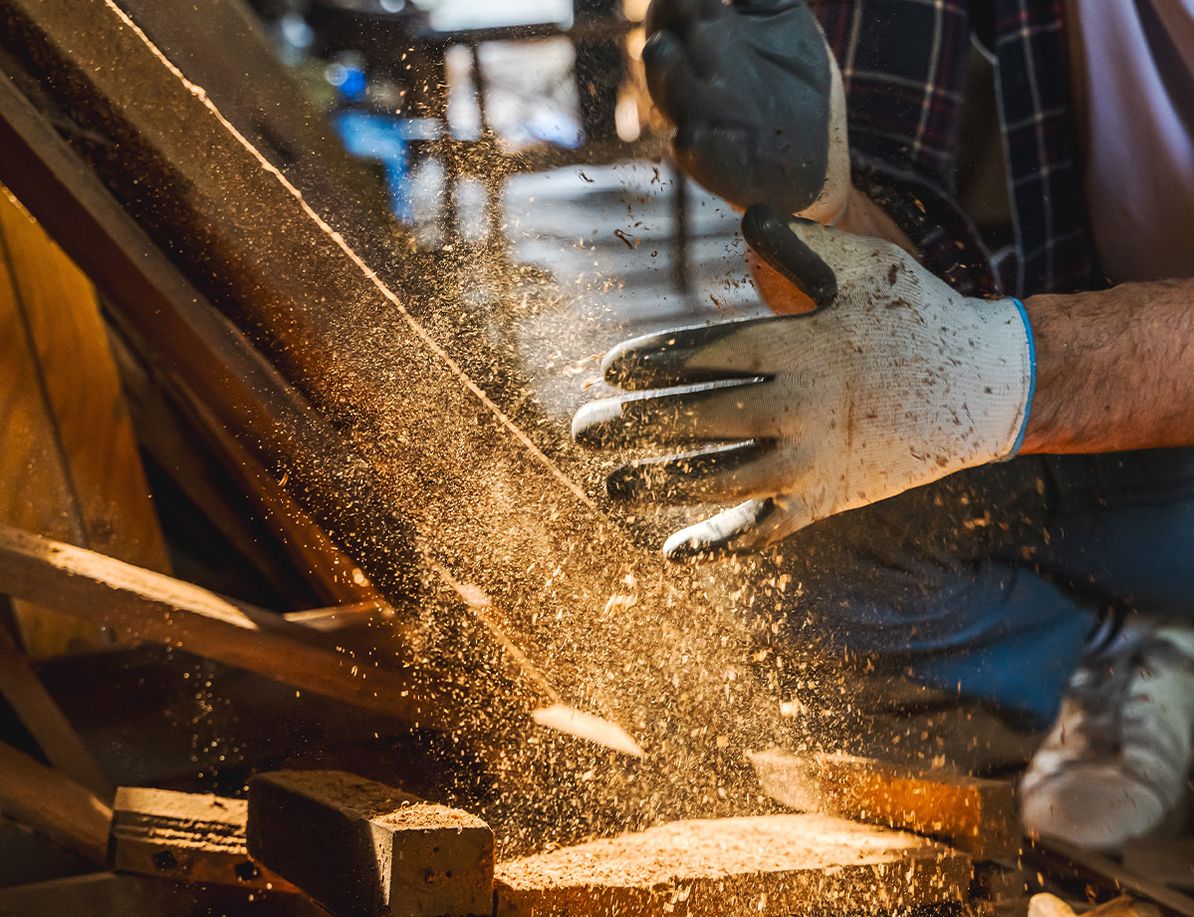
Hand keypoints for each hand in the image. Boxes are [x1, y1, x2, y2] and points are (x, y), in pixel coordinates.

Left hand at [572, 205, 1035, 559]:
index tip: (609, 370)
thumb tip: (748, 213)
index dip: (650, 362)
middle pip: (698, 417)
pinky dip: (718, 541)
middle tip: (583, 429)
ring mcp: (814, 460)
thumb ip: (799, 245)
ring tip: (611, 484)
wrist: (987, 388)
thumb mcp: (865, 268)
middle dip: (633, 423)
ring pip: (720, 477)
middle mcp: (800, 405)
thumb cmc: (918, 317)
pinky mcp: (828, 500)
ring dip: (659, 483)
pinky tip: (673, 550)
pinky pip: (763, 527)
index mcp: (800, 345)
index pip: (705, 354)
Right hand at [643, 0, 850, 220]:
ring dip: (665, 73)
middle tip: (672, 10)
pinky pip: (696, 152)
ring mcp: (703, 119)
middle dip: (664, 24)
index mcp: (708, 36)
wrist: (816, 158)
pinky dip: (694, 143)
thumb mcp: (784, 20)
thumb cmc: (797, 84)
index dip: (675, 0)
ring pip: (670, 93)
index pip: (676, 6)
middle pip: (664, 45)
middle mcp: (696, 76)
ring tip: (663, 50)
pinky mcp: (717, 164)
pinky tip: (692, 133)